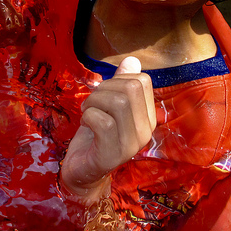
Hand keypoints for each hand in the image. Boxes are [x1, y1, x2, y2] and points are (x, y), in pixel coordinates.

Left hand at [61, 56, 156, 203]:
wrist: (83, 171)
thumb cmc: (95, 135)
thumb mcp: (107, 105)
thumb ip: (121, 83)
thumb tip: (132, 59)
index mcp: (147, 116)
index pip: (142, 80)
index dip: (118, 79)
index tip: (104, 93)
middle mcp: (146, 130)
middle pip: (131, 88)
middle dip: (104, 88)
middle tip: (92, 103)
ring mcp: (132, 144)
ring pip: (118, 103)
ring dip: (94, 101)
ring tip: (87, 112)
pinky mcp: (113, 154)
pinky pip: (103, 122)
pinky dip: (88, 116)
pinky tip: (85, 123)